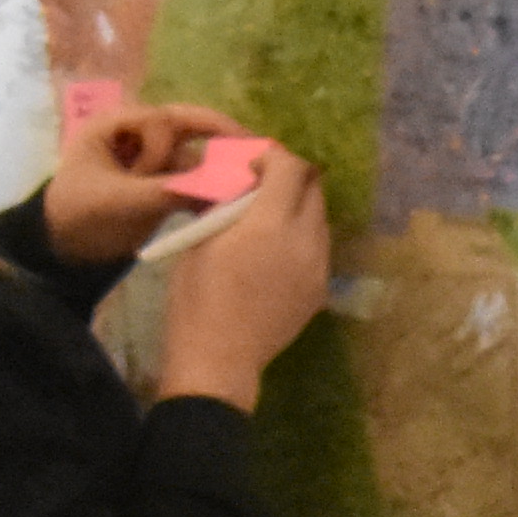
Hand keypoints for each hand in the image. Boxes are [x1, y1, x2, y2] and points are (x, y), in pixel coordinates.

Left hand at [42, 95, 246, 268]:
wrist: (66, 250)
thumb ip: (167, 191)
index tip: (154, 174)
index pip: (161, 120)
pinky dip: (213, 189)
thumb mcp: (118, 201)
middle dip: (221, 139)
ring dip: (219, 169)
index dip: (167, 146)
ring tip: (248, 184)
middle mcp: (139, 135)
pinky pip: (197, 178)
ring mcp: (154, 159)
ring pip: (198, 155)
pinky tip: (232, 200)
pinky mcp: (165, 182)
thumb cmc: (79, 215)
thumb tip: (219, 186)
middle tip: (257, 148)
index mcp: (115, 125)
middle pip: (189, 127)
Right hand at [151, 150, 331, 412]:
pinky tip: (275, 247)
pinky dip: (302, 235)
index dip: (273, 157)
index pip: (291, 169)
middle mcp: (306, 241)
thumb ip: (221, 206)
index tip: (252, 163)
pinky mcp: (321, 289)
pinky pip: (319, 248)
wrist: (219, 359)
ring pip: (320, 219)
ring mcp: (319, 267)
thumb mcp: (198, 243)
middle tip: (261, 183)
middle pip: (313, 190)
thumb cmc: (196, 298)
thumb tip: (230, 181)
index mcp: (270, 225)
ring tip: (266, 214)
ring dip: (298, 206)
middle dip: (290, 178)